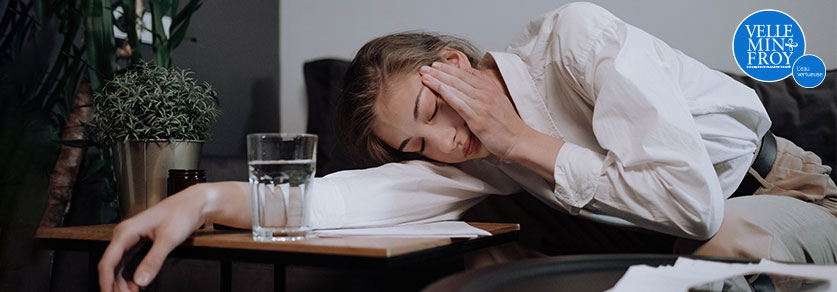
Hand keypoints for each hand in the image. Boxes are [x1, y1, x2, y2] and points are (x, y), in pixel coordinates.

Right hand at [98, 185, 212, 291]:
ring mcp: (131, 238)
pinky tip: (135, 284)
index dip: (106, 282)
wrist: (194, 204)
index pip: (108, 262)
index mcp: (126, 231)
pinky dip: (129, 274)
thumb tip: (140, 280)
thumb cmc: (182, 213)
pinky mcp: (139, 241)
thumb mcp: (169, 238)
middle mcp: (125, 234)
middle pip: (111, 265)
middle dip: (114, 285)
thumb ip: (153, 260)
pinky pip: (128, 261)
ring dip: (122, 281)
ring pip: (119, 265)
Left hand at [420, 62, 532, 159]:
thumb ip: (485, 90)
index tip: (436, 65)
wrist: (519, 140)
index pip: (466, 74)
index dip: (449, 68)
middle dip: (439, 71)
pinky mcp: (478, 118)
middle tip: (424, 67)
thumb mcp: (498, 101)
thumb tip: (473, 79)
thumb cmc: (507, 124)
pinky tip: (437, 87)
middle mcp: (486, 93)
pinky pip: (460, 102)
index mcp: (490, 88)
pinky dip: (447, 93)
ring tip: (424, 75)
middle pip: (458, 77)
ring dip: (438, 79)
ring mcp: (482, 104)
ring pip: (456, 87)